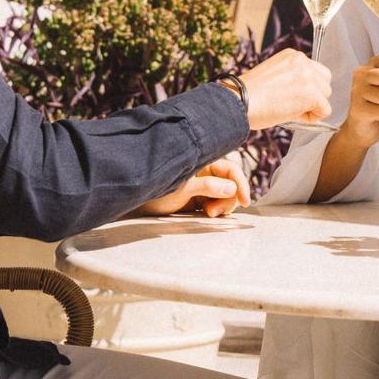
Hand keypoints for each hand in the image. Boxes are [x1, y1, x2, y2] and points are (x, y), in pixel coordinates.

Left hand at [132, 158, 250, 218]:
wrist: (133, 201)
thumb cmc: (154, 190)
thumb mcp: (182, 189)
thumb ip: (208, 186)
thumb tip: (232, 188)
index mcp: (202, 162)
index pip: (231, 170)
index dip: (241, 184)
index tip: (245, 201)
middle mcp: (204, 172)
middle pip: (231, 184)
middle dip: (228, 199)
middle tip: (213, 214)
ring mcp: (200, 186)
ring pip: (224, 196)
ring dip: (221, 207)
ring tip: (207, 215)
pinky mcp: (195, 199)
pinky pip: (214, 204)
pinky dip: (215, 210)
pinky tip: (206, 215)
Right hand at [238, 48, 332, 129]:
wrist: (240, 101)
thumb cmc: (250, 94)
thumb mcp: (274, 75)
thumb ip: (292, 77)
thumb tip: (305, 92)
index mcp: (293, 55)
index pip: (315, 71)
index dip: (306, 87)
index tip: (290, 95)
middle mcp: (303, 61)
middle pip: (324, 82)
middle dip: (313, 96)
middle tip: (292, 104)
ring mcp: (308, 77)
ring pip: (326, 96)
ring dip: (312, 106)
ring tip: (290, 109)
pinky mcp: (311, 94)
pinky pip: (325, 110)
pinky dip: (312, 118)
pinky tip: (294, 115)